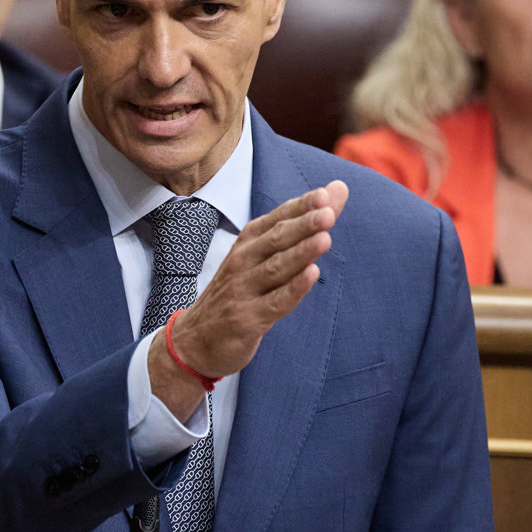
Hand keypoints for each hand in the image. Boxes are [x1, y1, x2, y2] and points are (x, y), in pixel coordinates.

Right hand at [148, 180, 348, 418]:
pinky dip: (293, 289)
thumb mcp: (261, 256)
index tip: (326, 194)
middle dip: (303, 225)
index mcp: (248, 243)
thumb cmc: (237, 291)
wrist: (195, 340)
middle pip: (276, 239)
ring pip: (276, 268)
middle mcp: (243, 261)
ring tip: (325, 238)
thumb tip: (335, 192)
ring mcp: (243, 290)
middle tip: (328, 212)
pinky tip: (311, 276)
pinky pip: (274, 302)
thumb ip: (299, 227)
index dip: (301, 206)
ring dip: (301, 253)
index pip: (277, 219)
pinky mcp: (247, 319)